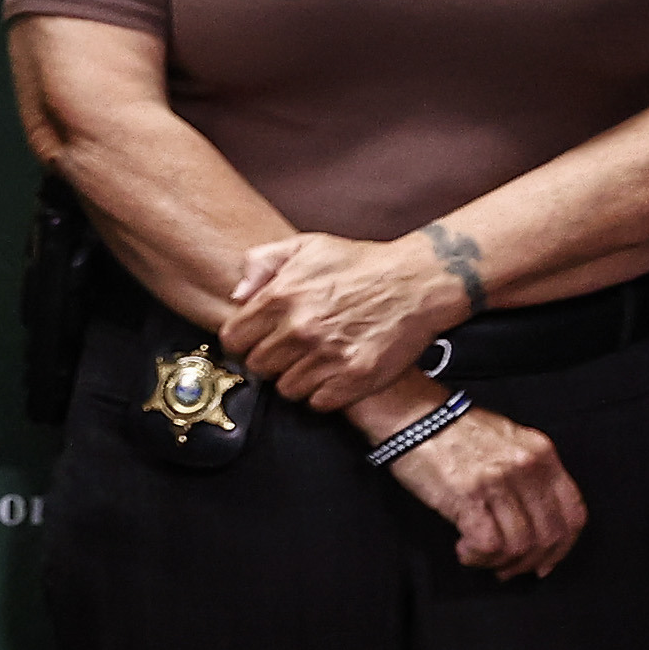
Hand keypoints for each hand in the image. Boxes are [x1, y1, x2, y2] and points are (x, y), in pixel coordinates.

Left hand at [223, 229, 463, 408]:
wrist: (415, 282)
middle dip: (270, 361)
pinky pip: (318, 402)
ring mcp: (328, 356)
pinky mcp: (355, 378)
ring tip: (315, 362)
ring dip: (296, 379)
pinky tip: (334, 375)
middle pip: (259, 368)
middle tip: (290, 352)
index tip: (255, 342)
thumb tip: (237, 297)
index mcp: (280, 298)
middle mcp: (300, 330)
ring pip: (287, 389)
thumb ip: (261, 264)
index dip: (242, 343)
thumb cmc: (359, 264)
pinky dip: (323, 394)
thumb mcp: (305, 247)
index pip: (233, 340)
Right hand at [376, 400, 584, 577]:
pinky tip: (464, 550)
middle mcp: (527, 467)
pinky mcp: (468, 495)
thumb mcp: (508, 440)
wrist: (411, 413)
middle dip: (529, 562)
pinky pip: (489, 544)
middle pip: (548, 535)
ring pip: (520, 544)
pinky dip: (478, 556)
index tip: (546, 561)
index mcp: (542, 453)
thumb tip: (536, 520)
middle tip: (509, 569)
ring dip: (500, 562)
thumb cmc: (453, 429)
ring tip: (480, 557)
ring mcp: (499, 481)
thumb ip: (530, 473)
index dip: (562, 547)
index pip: (573, 514)